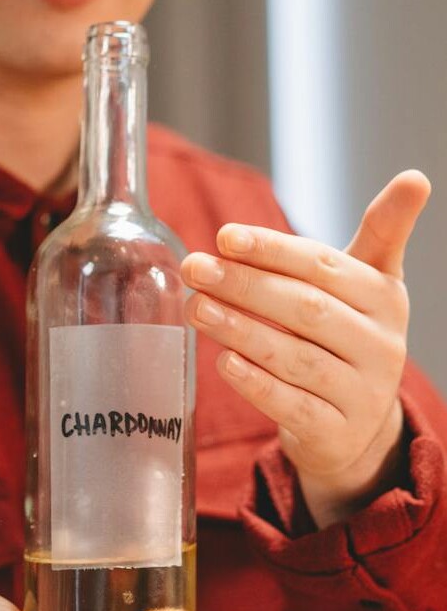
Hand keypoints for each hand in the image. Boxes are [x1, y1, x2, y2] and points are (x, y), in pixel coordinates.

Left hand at [181, 170, 431, 528]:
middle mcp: (381, 345)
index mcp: (385, 298)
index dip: (272, 250)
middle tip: (194, 269)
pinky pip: (291, 405)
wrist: (356, 426)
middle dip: (245, 286)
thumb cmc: (348, 338)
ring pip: (296, 357)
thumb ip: (381, 233)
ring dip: (241, 330)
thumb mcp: (368, 286)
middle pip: (306, 308)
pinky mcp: (335, 432)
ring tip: (198, 309)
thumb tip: (416, 178)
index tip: (223, 236)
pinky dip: (255, 383)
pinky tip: (223, 363)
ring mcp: (361, 393)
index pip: (324, 266)